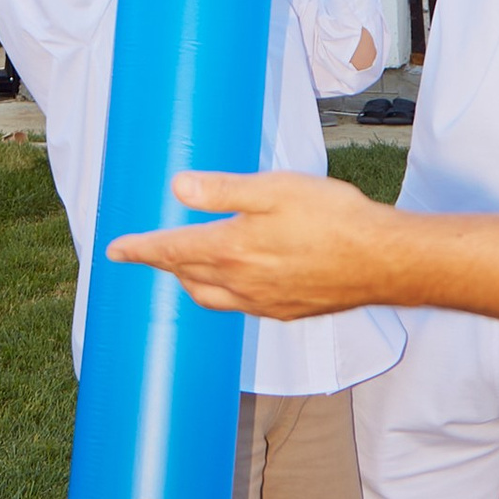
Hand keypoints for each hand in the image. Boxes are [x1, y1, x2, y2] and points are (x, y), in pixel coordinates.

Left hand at [109, 166, 393, 319]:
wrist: (382, 261)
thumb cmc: (333, 217)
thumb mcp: (274, 188)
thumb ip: (222, 190)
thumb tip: (178, 187)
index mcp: (231, 250)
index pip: (170, 250)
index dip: (140, 248)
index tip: (116, 248)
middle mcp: (240, 284)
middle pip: (185, 276)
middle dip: (162, 264)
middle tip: (148, 252)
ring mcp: (263, 303)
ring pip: (210, 297)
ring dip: (190, 281)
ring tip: (184, 267)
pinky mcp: (286, 312)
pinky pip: (239, 308)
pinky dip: (222, 294)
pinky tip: (235, 283)